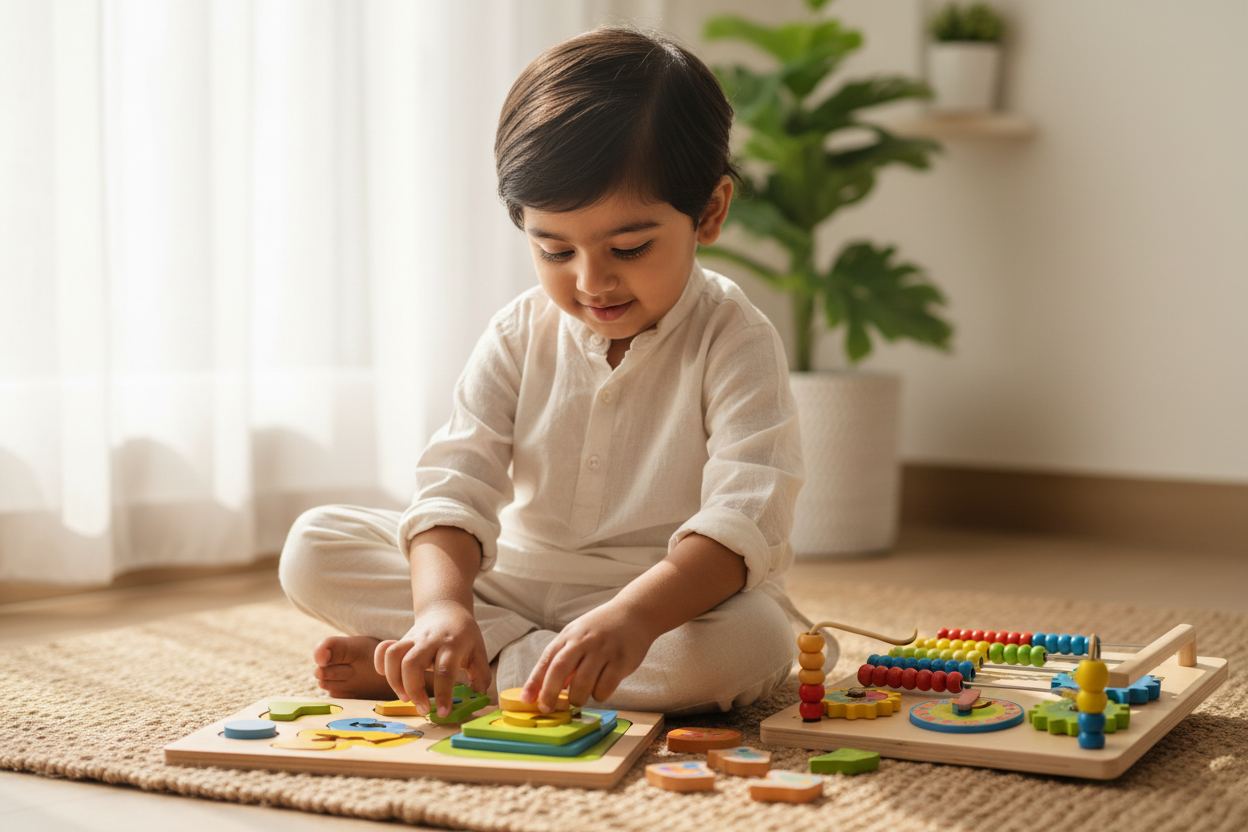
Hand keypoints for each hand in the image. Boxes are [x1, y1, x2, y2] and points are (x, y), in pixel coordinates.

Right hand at [374, 600, 489, 717]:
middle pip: (412, 663)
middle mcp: (430, 640)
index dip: (443, 694)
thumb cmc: (464, 635)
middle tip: (422, 709)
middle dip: (414, 691)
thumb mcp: (479, 652)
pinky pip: (384, 649)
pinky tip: (386, 677)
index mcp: (453, 644)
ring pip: (394, 656)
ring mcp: (413, 638)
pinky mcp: (401, 639)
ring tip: (405, 698)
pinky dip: (380, 664)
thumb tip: (478, 700)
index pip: (444, 670)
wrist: (447, 609)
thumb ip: (481, 676)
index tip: (443, 713)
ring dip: (394, 681)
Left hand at [521, 600, 654, 710]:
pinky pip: (605, 687)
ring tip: (578, 699)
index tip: (526, 699)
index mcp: (569, 635)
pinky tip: (600, 691)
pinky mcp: (622, 660)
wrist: (634, 613)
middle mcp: (584, 641)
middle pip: (560, 670)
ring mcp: (603, 650)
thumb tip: (550, 689)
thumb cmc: (601, 629)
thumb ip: (564, 658)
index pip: (547, 660)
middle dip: (550, 694)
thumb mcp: (578, 636)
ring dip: (577, 698)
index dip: (534, 681)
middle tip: (547, 708)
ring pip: (583, 683)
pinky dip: (599, 695)